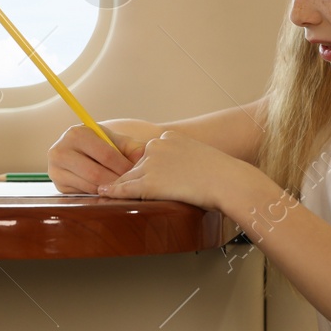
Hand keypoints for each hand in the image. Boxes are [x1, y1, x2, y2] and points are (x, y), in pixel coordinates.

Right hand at [46, 124, 144, 193]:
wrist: (80, 150)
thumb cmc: (102, 145)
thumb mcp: (116, 141)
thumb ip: (132, 148)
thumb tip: (146, 157)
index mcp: (77, 133)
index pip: (105, 154)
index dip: (124, 166)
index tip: (138, 174)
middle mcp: (60, 150)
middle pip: (96, 173)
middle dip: (117, 181)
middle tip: (132, 186)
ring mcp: (56, 169)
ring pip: (89, 186)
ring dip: (109, 190)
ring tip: (123, 189)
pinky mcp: (58, 185)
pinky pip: (83, 194)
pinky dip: (99, 194)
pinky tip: (109, 192)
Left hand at [94, 130, 237, 210]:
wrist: (226, 181)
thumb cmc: (221, 175)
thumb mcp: (200, 157)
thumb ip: (184, 160)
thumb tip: (180, 174)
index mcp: (169, 138)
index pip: (150, 154)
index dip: (149, 169)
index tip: (150, 177)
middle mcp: (156, 146)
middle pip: (137, 165)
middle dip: (136, 178)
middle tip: (130, 189)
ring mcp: (151, 164)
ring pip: (130, 176)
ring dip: (121, 185)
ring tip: (109, 192)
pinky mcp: (149, 182)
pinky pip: (126, 188)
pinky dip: (113, 191)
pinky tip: (104, 192)